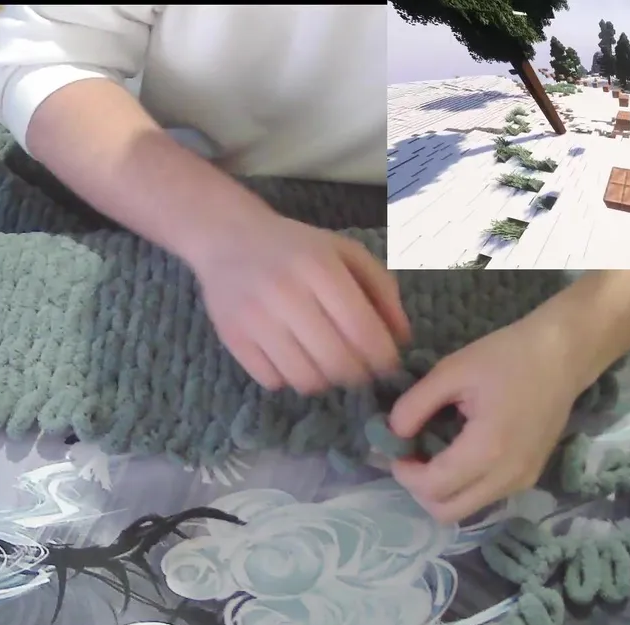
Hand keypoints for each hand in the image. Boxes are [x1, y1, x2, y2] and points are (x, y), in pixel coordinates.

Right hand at [190, 215, 410, 394]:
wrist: (227, 237)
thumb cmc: (296, 247)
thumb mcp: (345, 252)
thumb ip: (382, 288)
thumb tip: (402, 338)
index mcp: (320, 268)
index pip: (363, 331)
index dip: (383, 358)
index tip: (388, 364)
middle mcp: (286, 293)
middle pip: (337, 362)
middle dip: (357, 375)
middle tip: (359, 370)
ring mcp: (255, 319)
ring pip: (305, 379)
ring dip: (325, 381)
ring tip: (325, 365)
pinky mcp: (232, 338)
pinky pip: (273, 381)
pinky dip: (289, 379)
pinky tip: (292, 359)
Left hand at [386, 312, 584, 522]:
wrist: (562, 355)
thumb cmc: (507, 356)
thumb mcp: (451, 371)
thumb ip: (415, 405)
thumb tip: (393, 434)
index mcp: (487, 450)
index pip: (433, 487)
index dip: (405, 474)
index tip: (396, 449)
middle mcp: (508, 476)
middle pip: (447, 512)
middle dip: (419, 489)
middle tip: (411, 457)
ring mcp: (523, 481)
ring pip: (466, 509)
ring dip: (442, 491)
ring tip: (433, 455)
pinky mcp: (529, 477)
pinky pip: (485, 497)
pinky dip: (464, 486)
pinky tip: (458, 455)